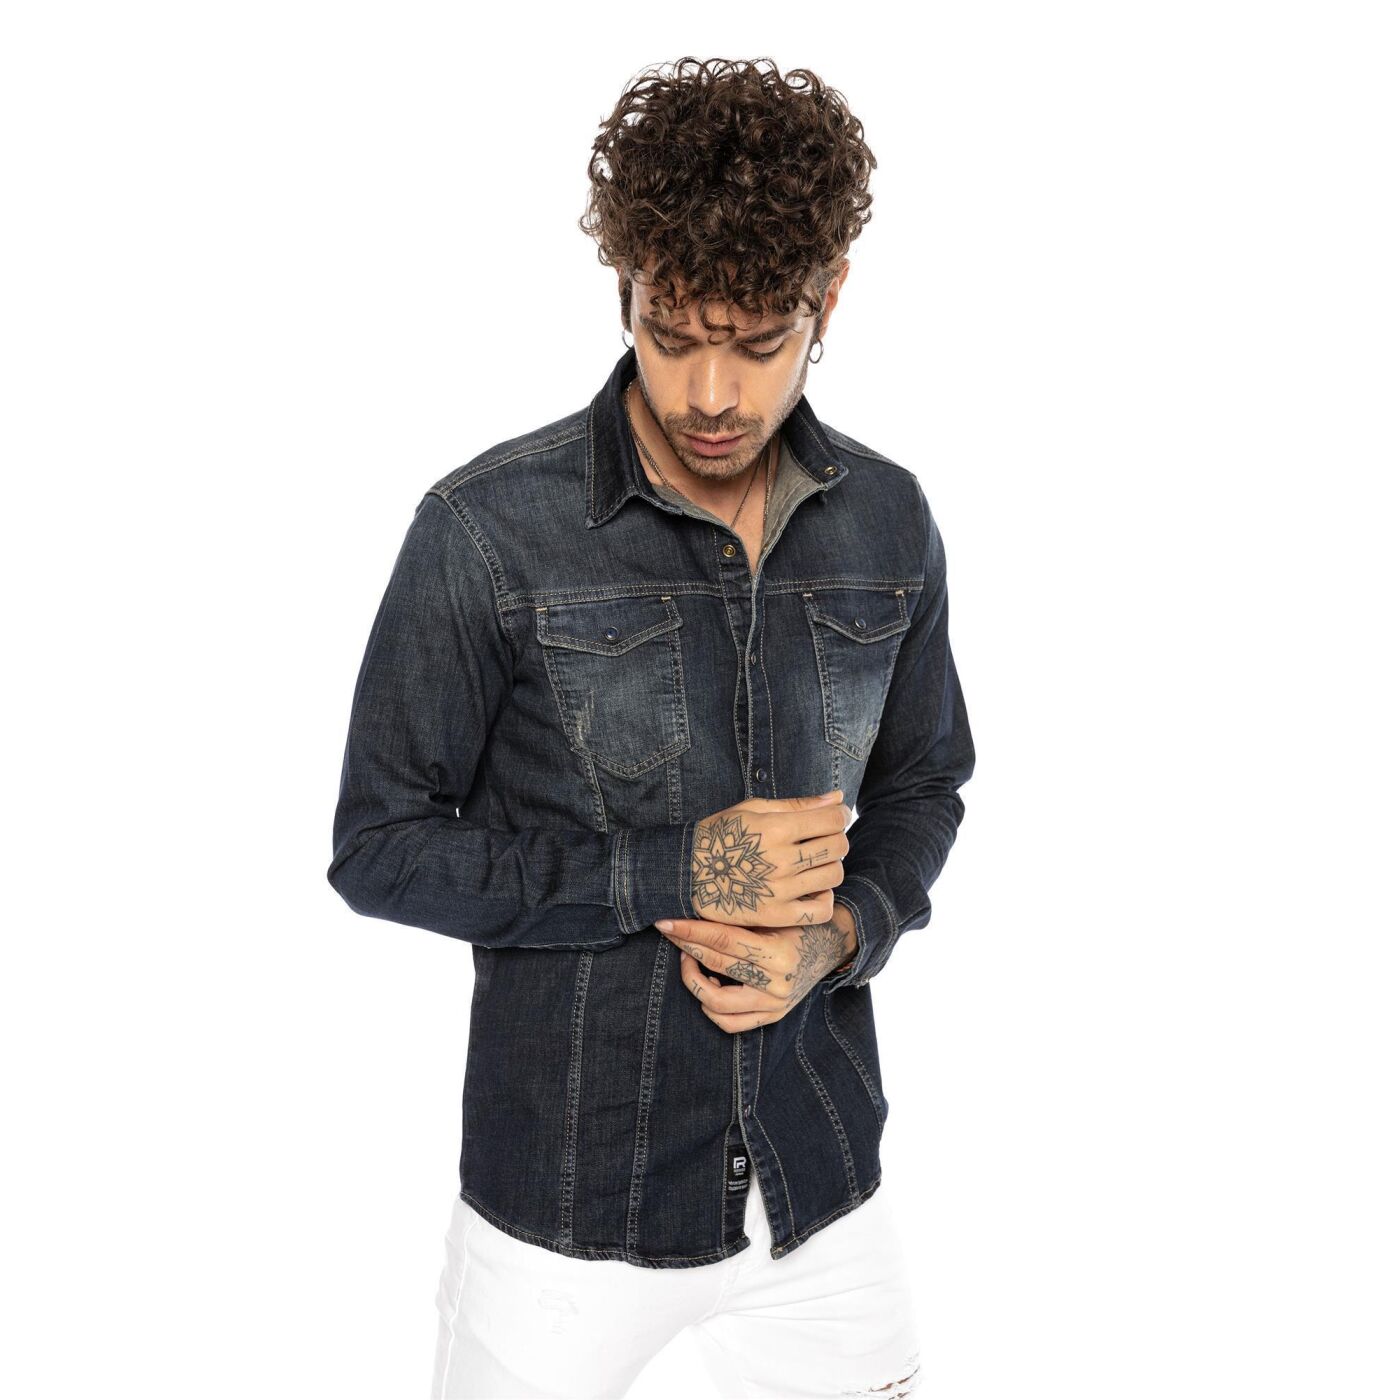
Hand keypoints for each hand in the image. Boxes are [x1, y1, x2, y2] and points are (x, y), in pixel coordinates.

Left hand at [655, 906, 858, 1032]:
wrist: (829, 945)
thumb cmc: (797, 921)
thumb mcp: (774, 913)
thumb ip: (739, 917)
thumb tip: (691, 908)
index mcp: (779, 953)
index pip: (723, 940)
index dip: (690, 930)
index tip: (666, 921)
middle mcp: (778, 984)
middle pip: (716, 965)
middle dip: (686, 946)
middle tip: (670, 931)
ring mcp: (775, 1005)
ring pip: (716, 1003)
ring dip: (694, 979)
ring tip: (690, 959)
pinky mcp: (772, 1016)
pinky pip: (730, 1023)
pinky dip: (710, 1006)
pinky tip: (707, 983)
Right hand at [689, 790, 849, 929]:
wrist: (686, 873)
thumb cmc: (721, 835)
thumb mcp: (754, 809)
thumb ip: (798, 804)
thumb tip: (838, 797)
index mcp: (776, 828)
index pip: (832, 819)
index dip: (840, 814)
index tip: (835, 816)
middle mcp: (780, 860)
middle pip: (837, 846)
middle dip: (836, 837)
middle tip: (823, 838)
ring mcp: (779, 890)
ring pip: (833, 875)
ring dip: (830, 865)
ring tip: (813, 863)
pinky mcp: (776, 915)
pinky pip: (820, 910)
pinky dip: (824, 898)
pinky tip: (812, 889)